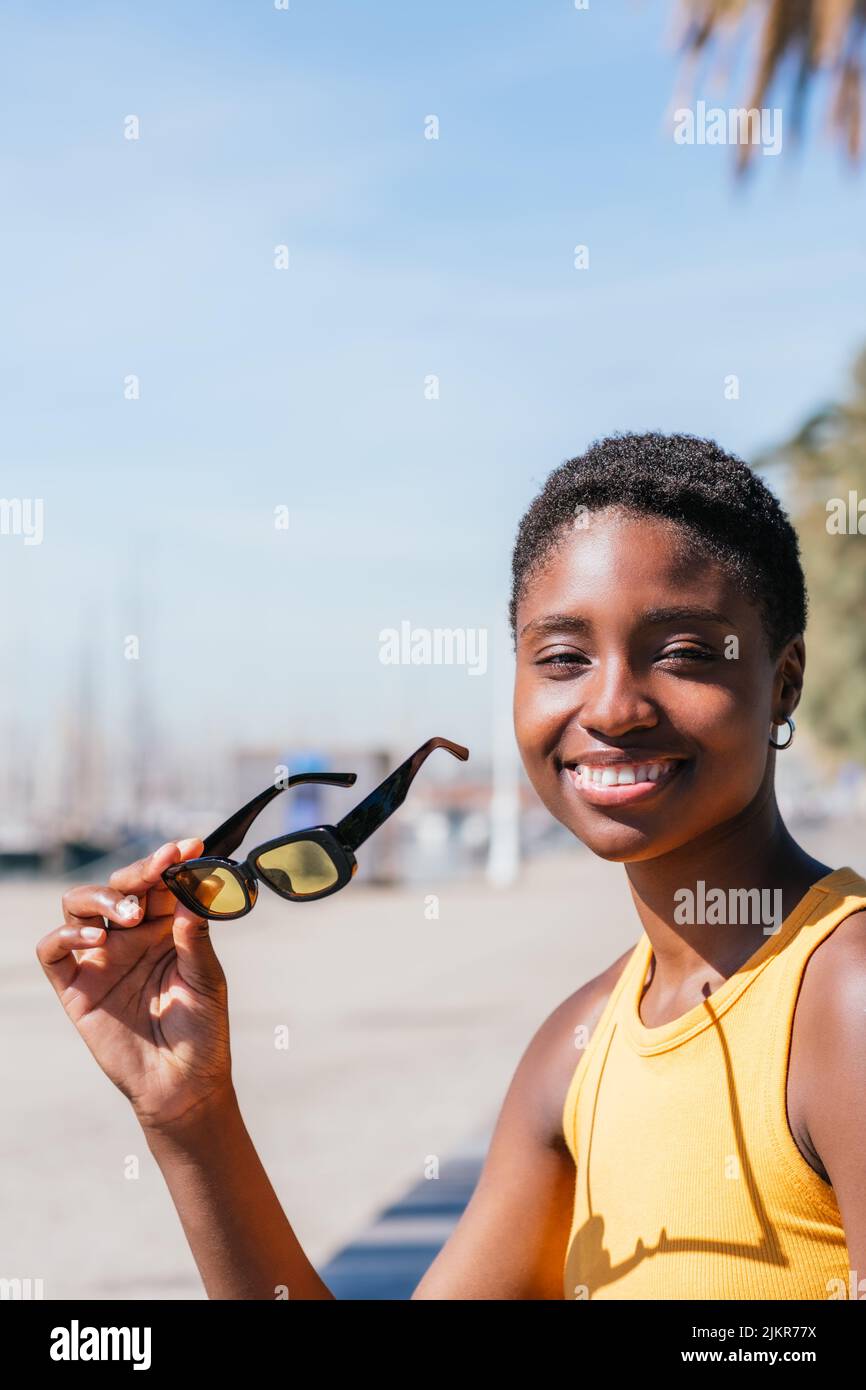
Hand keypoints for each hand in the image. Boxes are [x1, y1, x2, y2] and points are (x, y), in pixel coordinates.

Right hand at [37, 839, 232, 1130]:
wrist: (183, 1086)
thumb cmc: (202, 1032)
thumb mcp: (208, 981)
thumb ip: (197, 938)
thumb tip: (193, 891)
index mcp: (166, 928)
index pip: (160, 883)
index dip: (171, 861)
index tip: (189, 846)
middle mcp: (130, 937)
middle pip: (119, 886)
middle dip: (138, 872)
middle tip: (159, 869)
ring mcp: (100, 959)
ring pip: (79, 905)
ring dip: (101, 897)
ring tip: (129, 914)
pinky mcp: (76, 987)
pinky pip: (54, 950)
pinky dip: (67, 934)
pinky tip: (96, 938)